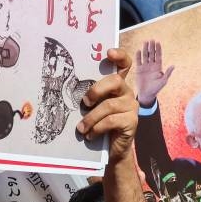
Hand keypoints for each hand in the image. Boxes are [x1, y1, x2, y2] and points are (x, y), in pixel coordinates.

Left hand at [76, 48, 137, 162]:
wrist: (112, 149)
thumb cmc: (100, 124)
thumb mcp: (94, 107)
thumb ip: (89, 96)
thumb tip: (67, 89)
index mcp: (117, 85)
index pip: (124, 64)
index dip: (120, 55)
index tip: (109, 52)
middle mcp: (127, 92)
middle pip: (115, 81)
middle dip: (96, 90)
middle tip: (84, 103)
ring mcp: (131, 106)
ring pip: (109, 105)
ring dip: (91, 118)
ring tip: (81, 128)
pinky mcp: (132, 122)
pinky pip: (111, 121)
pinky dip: (97, 128)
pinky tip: (90, 135)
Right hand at [133, 40, 173, 107]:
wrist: (146, 94)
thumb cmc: (156, 88)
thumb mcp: (163, 81)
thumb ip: (167, 73)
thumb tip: (173, 66)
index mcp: (158, 67)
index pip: (158, 56)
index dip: (158, 49)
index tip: (157, 43)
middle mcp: (151, 66)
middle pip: (151, 54)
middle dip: (151, 47)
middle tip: (151, 40)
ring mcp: (145, 67)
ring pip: (145, 56)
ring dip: (145, 49)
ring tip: (145, 42)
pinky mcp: (139, 70)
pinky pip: (138, 61)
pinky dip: (138, 56)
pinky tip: (138, 50)